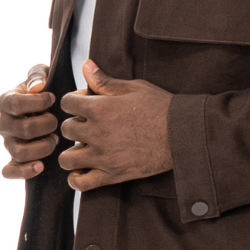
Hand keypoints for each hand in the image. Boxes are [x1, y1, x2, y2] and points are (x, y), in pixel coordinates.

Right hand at [0, 64, 58, 178]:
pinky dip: (24, 171)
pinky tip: (41, 166)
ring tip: (54, 140)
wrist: (47, 109)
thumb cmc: (43, 90)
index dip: (36, 103)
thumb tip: (38, 87)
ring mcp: (8, 143)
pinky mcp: (13, 160)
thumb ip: (38, 75)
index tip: (52, 99)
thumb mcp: (41, 74)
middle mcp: (3, 124)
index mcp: (6, 102)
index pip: (15, 104)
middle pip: (22, 129)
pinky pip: (10, 171)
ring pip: (19, 152)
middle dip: (46, 126)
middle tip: (57, 122)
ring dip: (42, 147)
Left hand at [59, 60, 173, 190]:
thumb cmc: (162, 108)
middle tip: (87, 126)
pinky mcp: (112, 175)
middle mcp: (97, 133)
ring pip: (67, 159)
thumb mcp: (134, 88)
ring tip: (83, 149)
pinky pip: (82, 184)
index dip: (74, 101)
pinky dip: (77, 180)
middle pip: (65, 129)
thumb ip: (105, 80)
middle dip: (74, 125)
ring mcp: (103, 156)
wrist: (184, 134)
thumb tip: (86, 65)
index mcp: (100, 109)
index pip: (67, 103)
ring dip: (72, 153)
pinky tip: (83, 171)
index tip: (84, 104)